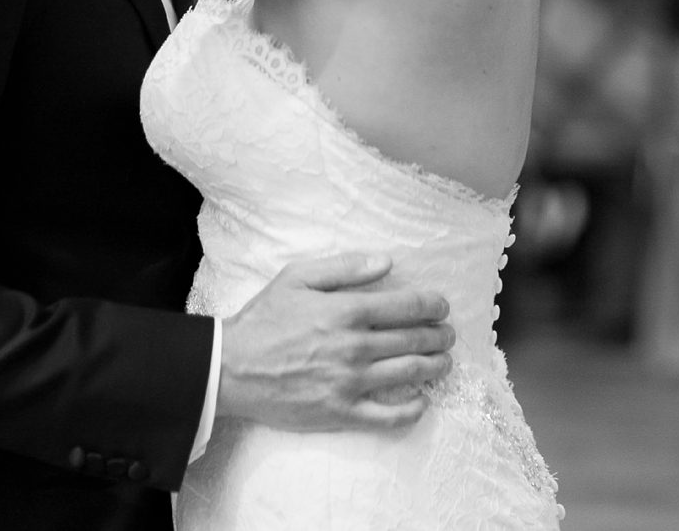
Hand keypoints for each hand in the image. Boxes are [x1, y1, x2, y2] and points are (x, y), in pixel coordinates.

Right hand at [218, 254, 454, 431]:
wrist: (230, 369)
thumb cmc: (264, 320)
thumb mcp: (298, 277)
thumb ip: (345, 267)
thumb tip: (386, 262)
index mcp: (346, 311)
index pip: (408, 306)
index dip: (433, 306)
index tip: (442, 307)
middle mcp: (354, 346)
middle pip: (415, 339)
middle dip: (440, 335)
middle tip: (448, 334)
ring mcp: (349, 382)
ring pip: (409, 374)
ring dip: (435, 366)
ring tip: (444, 361)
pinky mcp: (340, 412)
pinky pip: (387, 416)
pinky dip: (412, 409)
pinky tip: (422, 401)